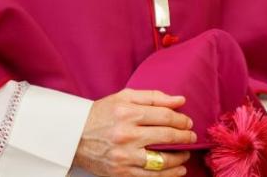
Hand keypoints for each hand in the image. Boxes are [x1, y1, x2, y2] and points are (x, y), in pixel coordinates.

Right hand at [73, 88, 196, 176]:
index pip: (164, 116)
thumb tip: (180, 99)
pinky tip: (178, 170)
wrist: (75, 136)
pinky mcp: (121, 173)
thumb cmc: (102, 113)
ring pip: (161, 160)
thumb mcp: (124, 96)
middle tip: (191, 136)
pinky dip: (168, 175)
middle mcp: (126, 134)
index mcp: (127, 112)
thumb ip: (153, 96)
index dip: (180, 119)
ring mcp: (124, 156)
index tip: (188, 121)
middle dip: (184, 136)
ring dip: (179, 158)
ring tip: (185, 154)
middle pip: (165, 136)